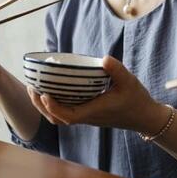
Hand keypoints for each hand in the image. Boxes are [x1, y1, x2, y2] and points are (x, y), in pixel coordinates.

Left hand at [26, 56, 168, 133]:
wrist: (144, 116)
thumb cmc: (136, 99)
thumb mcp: (129, 81)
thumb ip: (116, 70)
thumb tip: (104, 58)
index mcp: (94, 112)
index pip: (67, 116)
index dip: (53, 107)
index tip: (44, 94)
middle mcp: (87, 116)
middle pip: (57, 118)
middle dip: (41, 106)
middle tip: (32, 87)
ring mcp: (86, 116)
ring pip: (59, 117)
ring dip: (45, 106)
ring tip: (36, 89)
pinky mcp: (88, 113)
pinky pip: (65, 112)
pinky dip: (54, 104)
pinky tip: (52, 89)